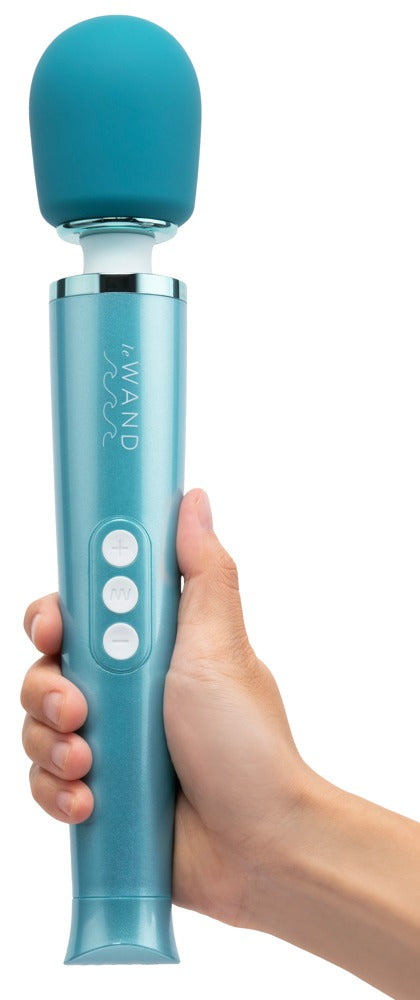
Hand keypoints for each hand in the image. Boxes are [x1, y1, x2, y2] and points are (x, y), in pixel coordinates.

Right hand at [20, 489, 307, 927]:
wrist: (258, 844)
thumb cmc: (246, 744)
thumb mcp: (219, 646)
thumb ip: (200, 571)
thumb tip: (192, 500)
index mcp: (148, 649)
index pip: (78, 614)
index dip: (54, 617)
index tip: (54, 629)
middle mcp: (123, 692)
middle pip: (45, 669)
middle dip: (47, 688)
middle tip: (78, 708)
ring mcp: (108, 745)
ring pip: (36, 727)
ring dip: (52, 744)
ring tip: (90, 762)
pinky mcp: (96, 794)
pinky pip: (44, 783)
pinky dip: (57, 791)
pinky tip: (89, 801)